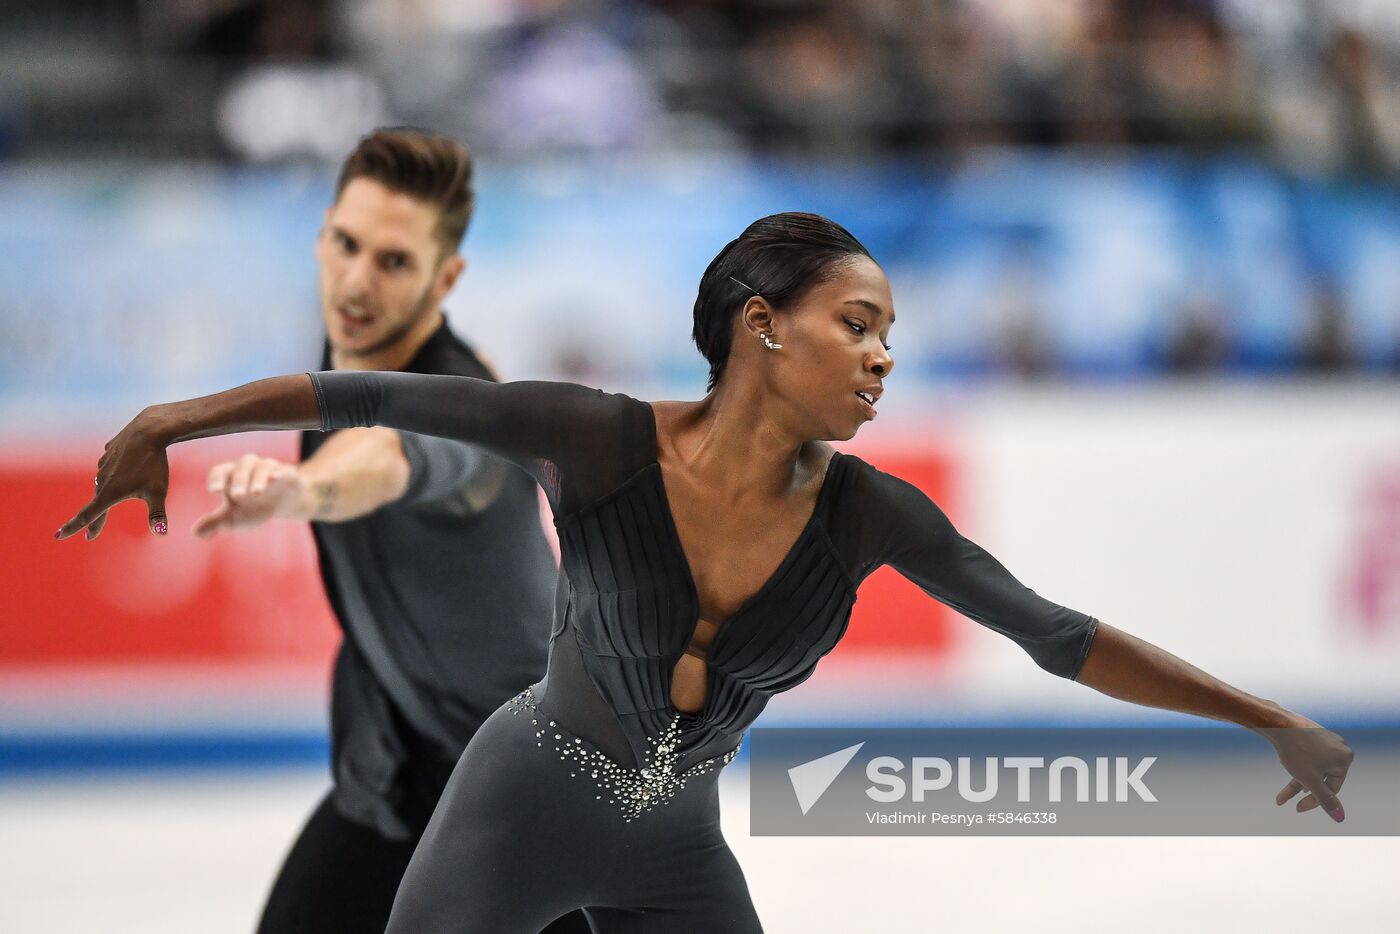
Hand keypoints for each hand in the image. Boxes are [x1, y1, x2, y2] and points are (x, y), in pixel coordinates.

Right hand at [57, 409, 171, 540]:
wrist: (148, 431)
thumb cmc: (154, 463)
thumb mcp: (158, 492)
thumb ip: (157, 514)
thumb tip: (161, 533)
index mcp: (109, 492)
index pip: (88, 515)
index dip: (74, 527)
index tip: (59, 535)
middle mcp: (102, 479)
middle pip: (98, 503)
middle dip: (95, 518)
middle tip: (91, 532)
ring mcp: (104, 464)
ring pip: (104, 482)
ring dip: (106, 493)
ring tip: (109, 501)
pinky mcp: (110, 451)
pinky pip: (110, 465)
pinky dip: (112, 472)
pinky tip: (118, 470)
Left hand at [192, 454, 304, 537]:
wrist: (283, 502)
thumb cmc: (252, 507)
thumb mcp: (233, 518)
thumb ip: (214, 523)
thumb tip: (195, 533)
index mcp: (231, 476)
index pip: (219, 471)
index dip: (216, 479)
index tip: (213, 491)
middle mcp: (248, 468)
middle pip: (240, 468)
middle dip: (238, 481)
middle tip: (237, 496)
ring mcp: (267, 468)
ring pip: (261, 466)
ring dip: (257, 478)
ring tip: (256, 492)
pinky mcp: (285, 473)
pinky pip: (281, 469)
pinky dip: (277, 472)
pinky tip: (276, 478)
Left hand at [1264, 711, 1353, 821]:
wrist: (1277, 723)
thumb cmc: (1296, 751)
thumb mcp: (1311, 780)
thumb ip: (1325, 799)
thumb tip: (1340, 817)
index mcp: (1345, 758)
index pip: (1332, 787)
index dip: (1315, 801)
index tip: (1298, 808)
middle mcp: (1339, 746)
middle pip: (1321, 776)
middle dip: (1301, 787)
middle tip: (1284, 798)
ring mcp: (1326, 738)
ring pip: (1311, 766)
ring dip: (1296, 778)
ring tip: (1281, 787)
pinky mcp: (1312, 733)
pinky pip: (1307, 755)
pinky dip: (1296, 764)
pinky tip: (1284, 762)